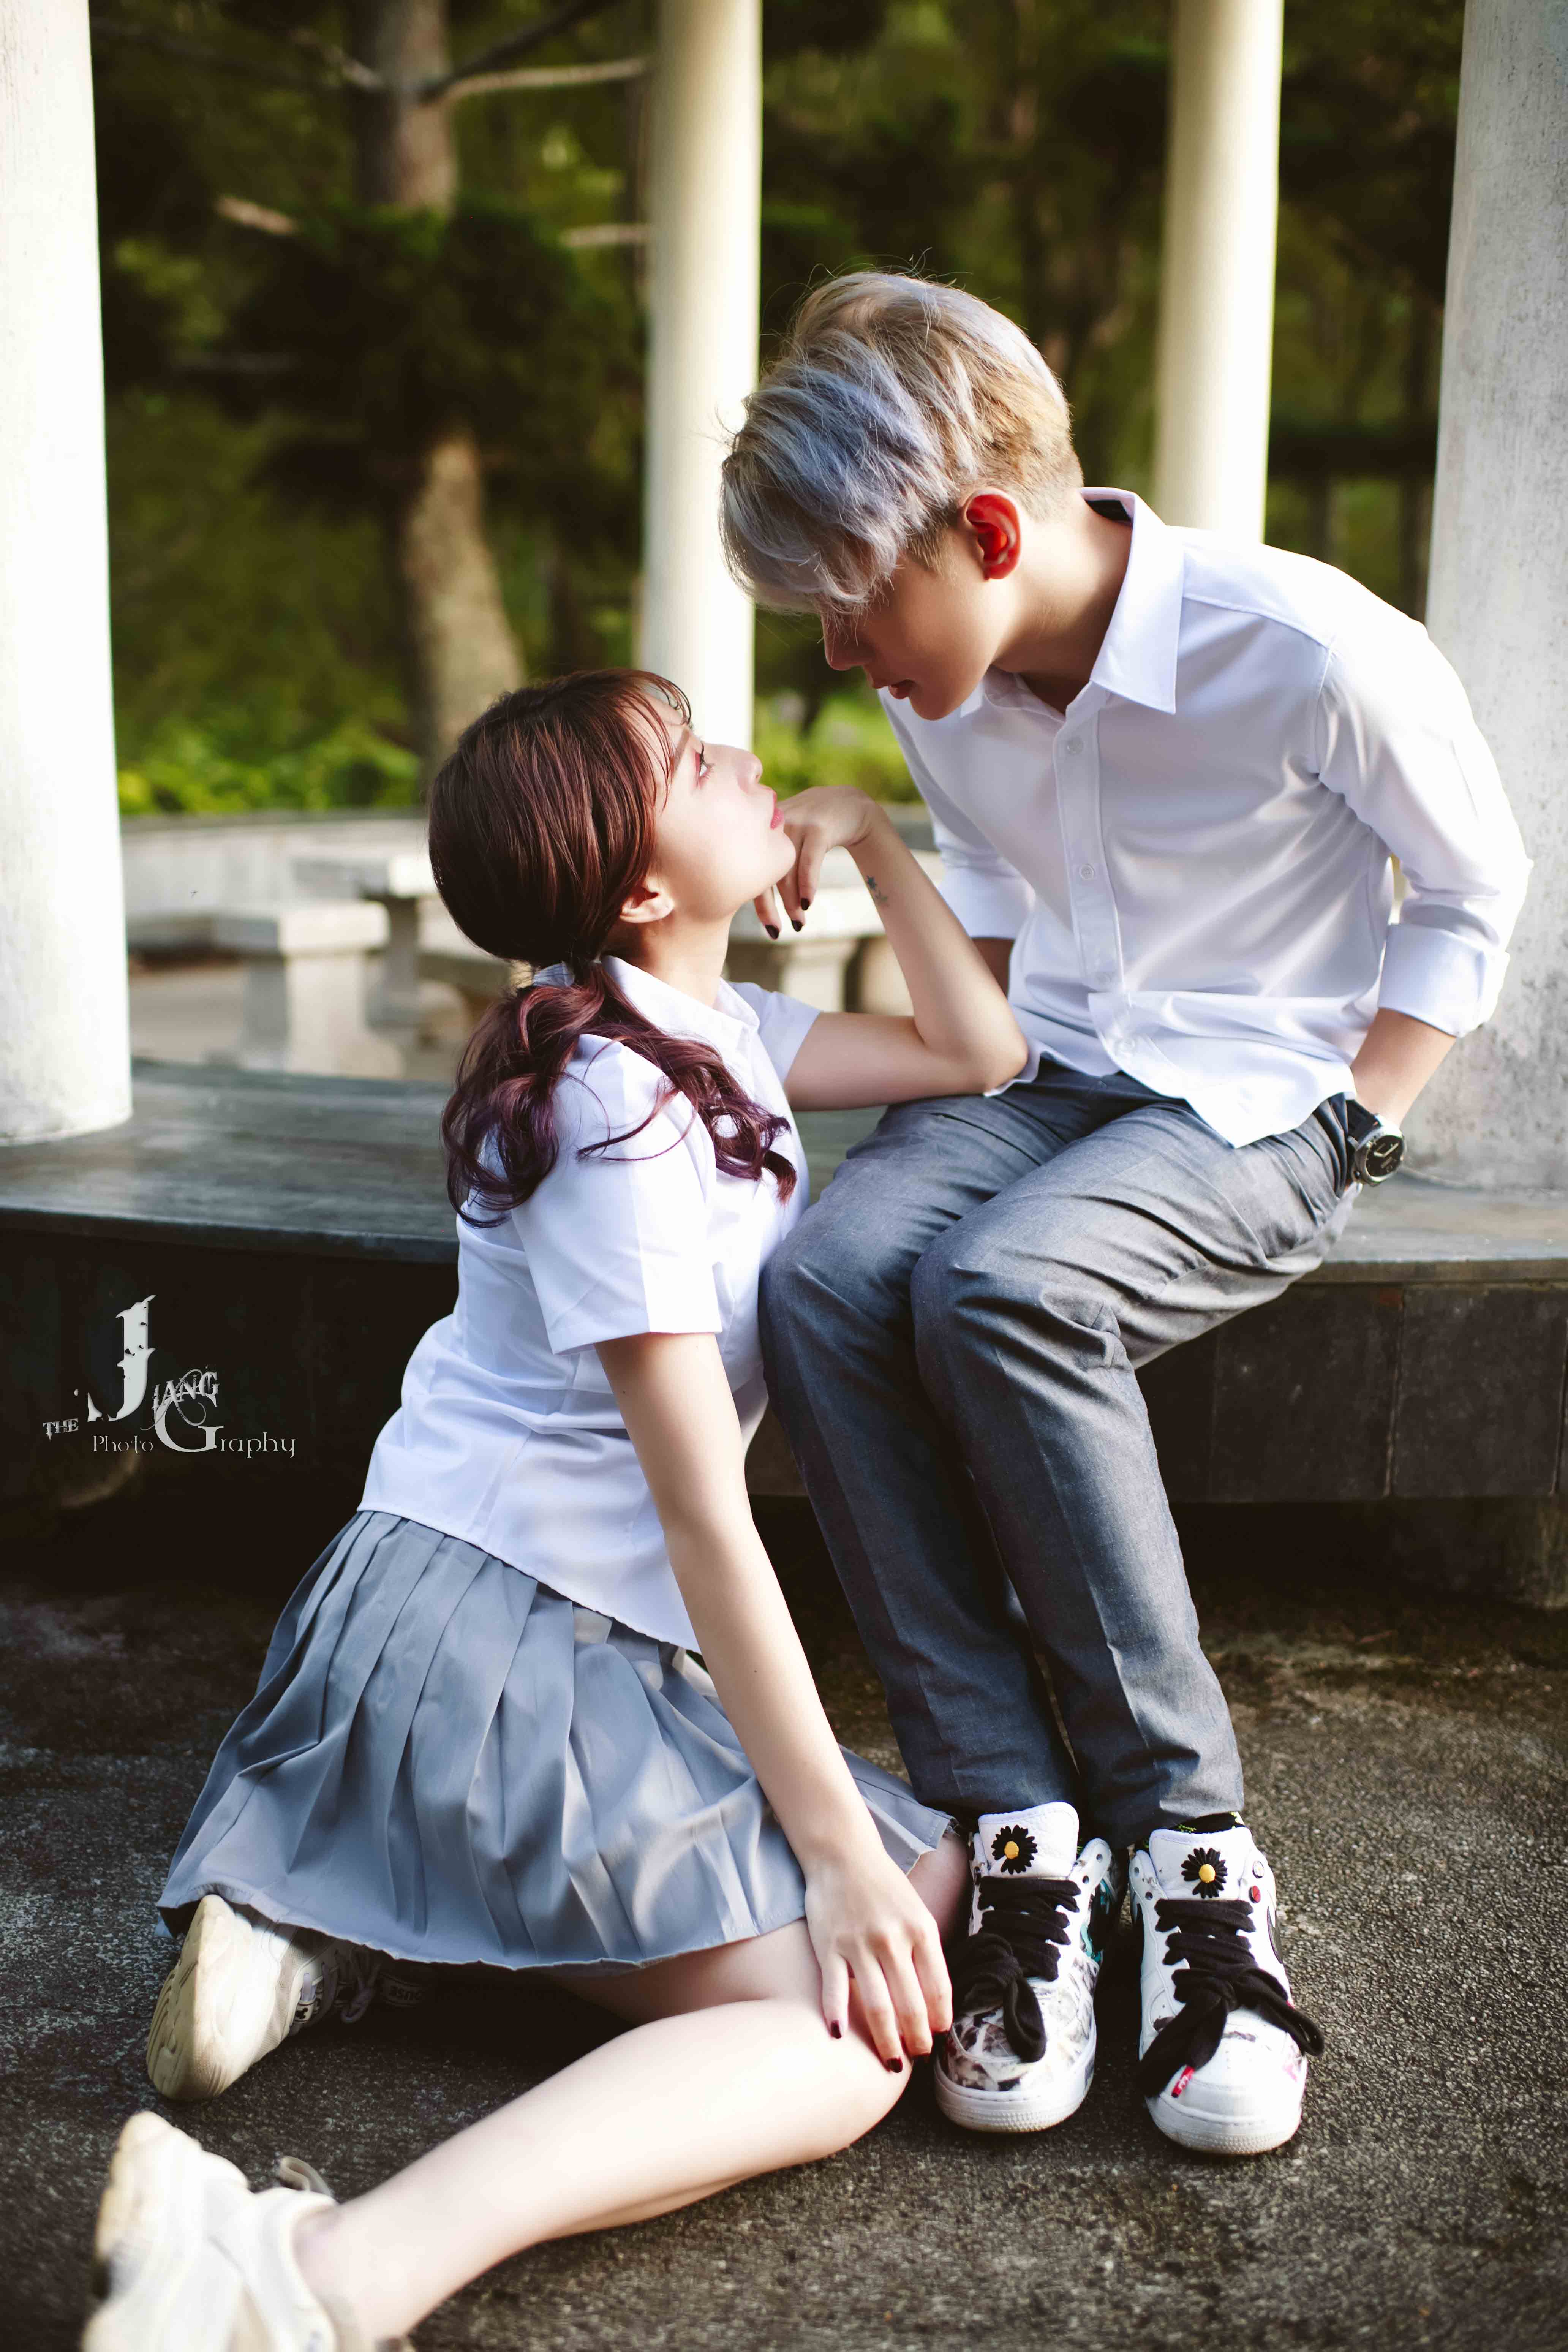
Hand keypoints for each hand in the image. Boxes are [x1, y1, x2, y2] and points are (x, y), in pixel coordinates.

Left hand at [752, 787, 884, 932]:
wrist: (850, 805)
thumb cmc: (814, 831)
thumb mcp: (789, 841)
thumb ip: (771, 861)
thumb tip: (758, 902)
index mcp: (761, 829)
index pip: (750, 870)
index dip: (757, 903)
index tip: (768, 927)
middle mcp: (775, 825)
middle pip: (765, 873)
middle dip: (770, 907)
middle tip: (778, 932)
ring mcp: (796, 823)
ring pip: (787, 871)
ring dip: (792, 902)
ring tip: (798, 922)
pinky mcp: (818, 827)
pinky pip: (808, 862)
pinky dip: (807, 885)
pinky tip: (808, 904)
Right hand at [803, 1843, 951, 2065]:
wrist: (842, 1853)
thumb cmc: (883, 1887)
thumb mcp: (916, 1912)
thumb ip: (925, 1952)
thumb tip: (935, 2003)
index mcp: (921, 1929)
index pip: (938, 1987)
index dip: (939, 2020)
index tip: (936, 2037)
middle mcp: (893, 1939)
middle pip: (910, 2004)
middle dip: (916, 2040)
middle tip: (916, 2057)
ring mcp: (860, 1943)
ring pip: (877, 2006)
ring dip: (886, 2041)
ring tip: (891, 2062)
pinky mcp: (829, 1946)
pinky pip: (835, 1990)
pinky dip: (837, 2016)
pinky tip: (839, 2037)